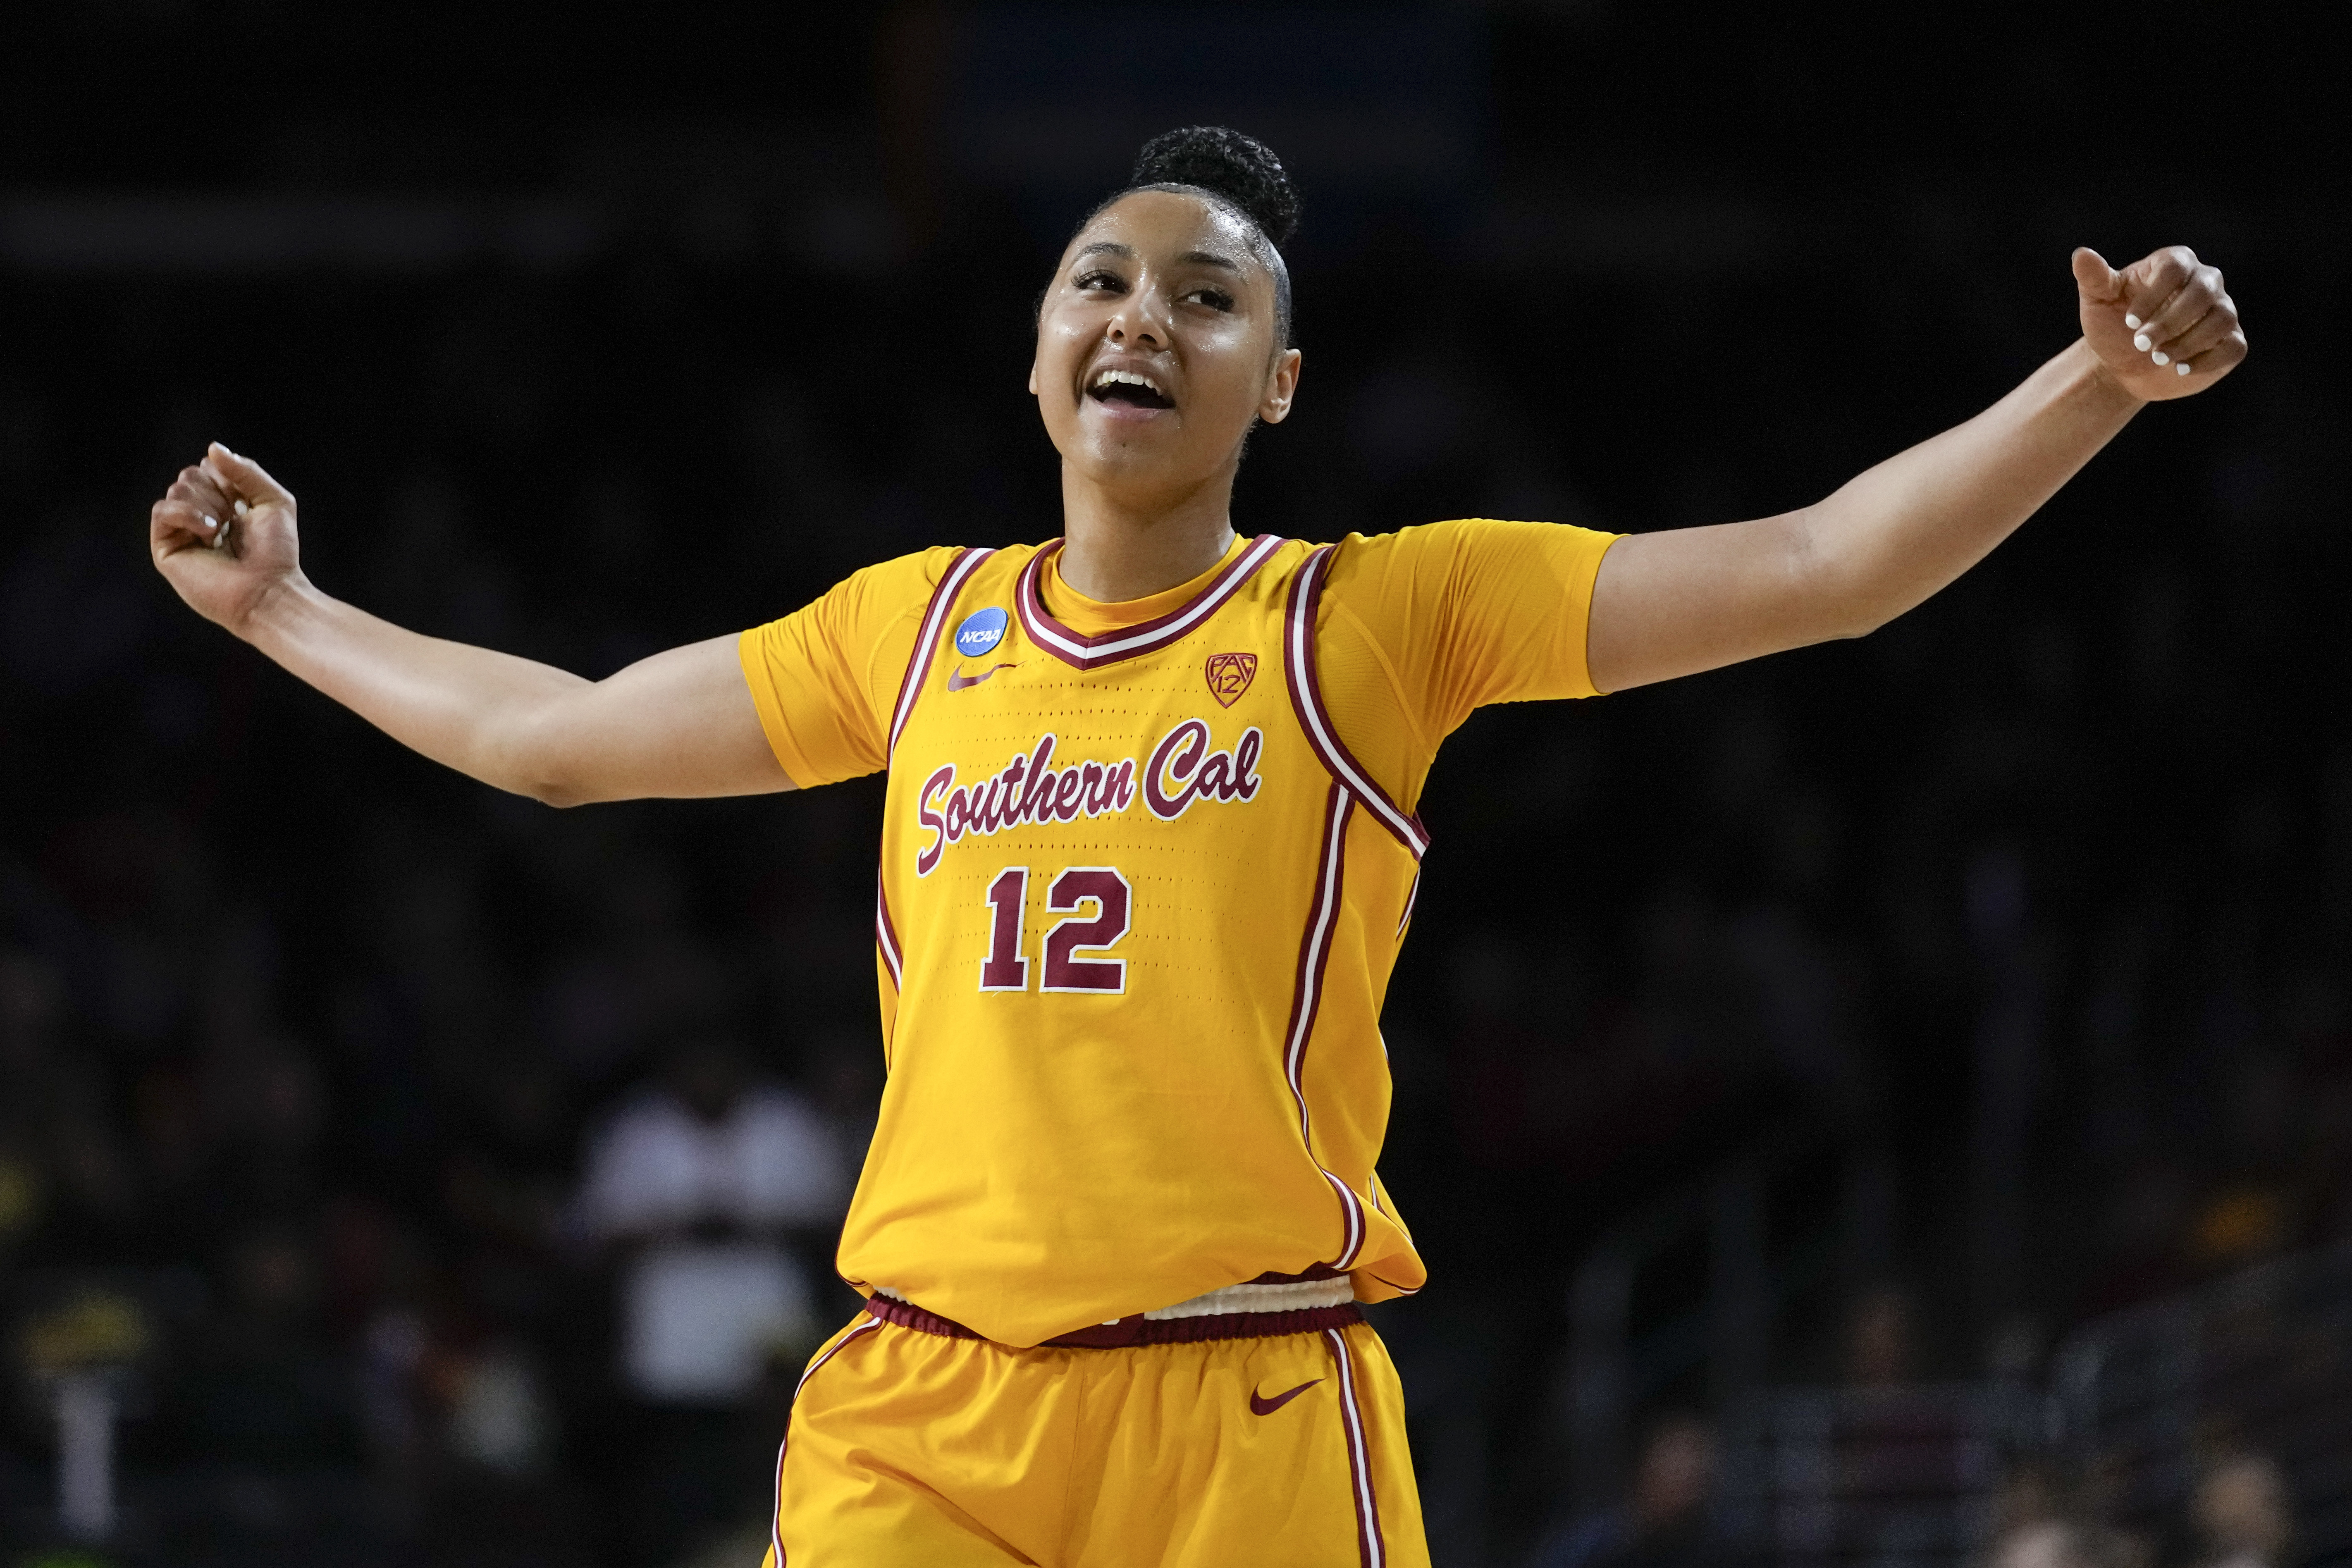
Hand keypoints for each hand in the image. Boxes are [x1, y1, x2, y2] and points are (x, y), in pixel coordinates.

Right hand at [149, 443, 303, 635]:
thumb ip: (246, 470)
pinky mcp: (166, 548)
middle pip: (191, 474)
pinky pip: (162, 510)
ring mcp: (181, 532)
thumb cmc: (276, 552)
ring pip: (177, 489)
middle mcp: (198, 515)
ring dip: (207, 506)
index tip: (246, 504)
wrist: (268, 591)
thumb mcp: (274, 500)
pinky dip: (187, 514)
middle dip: (217, 493)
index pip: (209, 467)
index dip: (229, 479)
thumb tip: (212, 448)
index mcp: (222, 503)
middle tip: (234, 520)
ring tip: (223, 531)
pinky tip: (210, 532)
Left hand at [2073, 245, 2245, 401]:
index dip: (2153, 296)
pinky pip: (2233, 346)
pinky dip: (2207, 360)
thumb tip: (2082, 254)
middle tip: (2141, 344)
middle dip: (2169, 323)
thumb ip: (2094, 278)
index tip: (2129, 321)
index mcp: (2176, 263)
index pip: (2175, 268)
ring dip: (2187, 343)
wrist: (2124, 364)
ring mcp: (2222, 310)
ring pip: (2221, 319)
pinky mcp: (2230, 341)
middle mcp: (2206, 282)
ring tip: (2159, 358)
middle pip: (2202, 293)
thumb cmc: (2112, 326)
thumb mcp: (2098, 302)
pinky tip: (2180, 369)